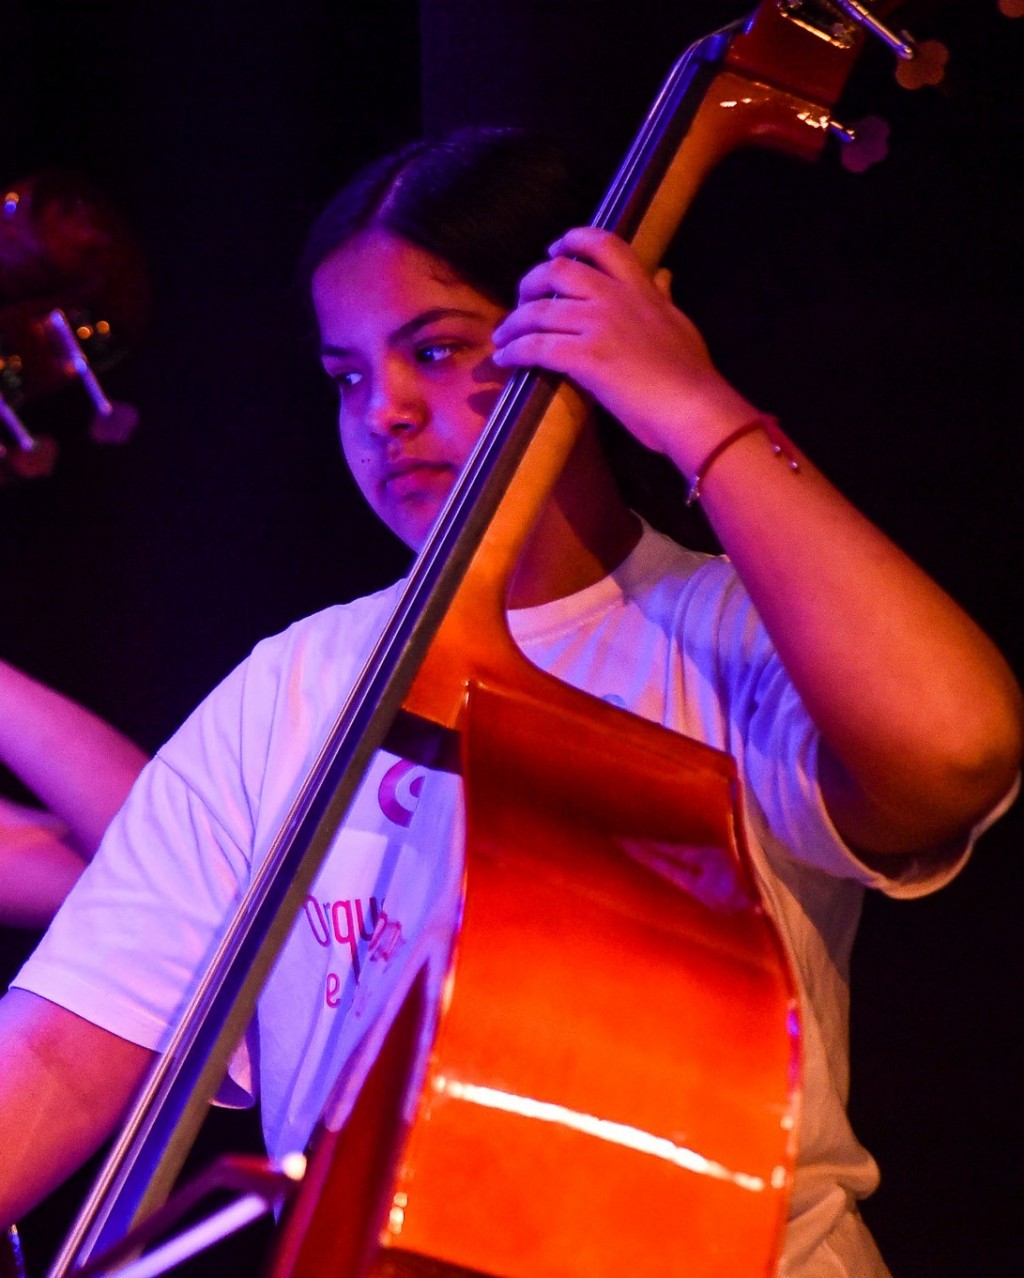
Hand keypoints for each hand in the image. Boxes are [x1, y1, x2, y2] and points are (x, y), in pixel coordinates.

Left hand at [491, 227, 753, 467]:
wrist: (693, 407)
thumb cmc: (691, 375)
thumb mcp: (680, 324)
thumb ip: (663, 298)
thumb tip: (664, 276)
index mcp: (639, 289)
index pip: (604, 244)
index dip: (573, 240)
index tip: (555, 249)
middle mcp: (615, 298)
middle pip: (557, 272)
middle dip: (530, 282)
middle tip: (521, 300)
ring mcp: (598, 326)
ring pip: (539, 312)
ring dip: (513, 324)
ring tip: (502, 337)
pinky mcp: (585, 357)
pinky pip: (536, 346)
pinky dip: (514, 351)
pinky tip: (504, 360)